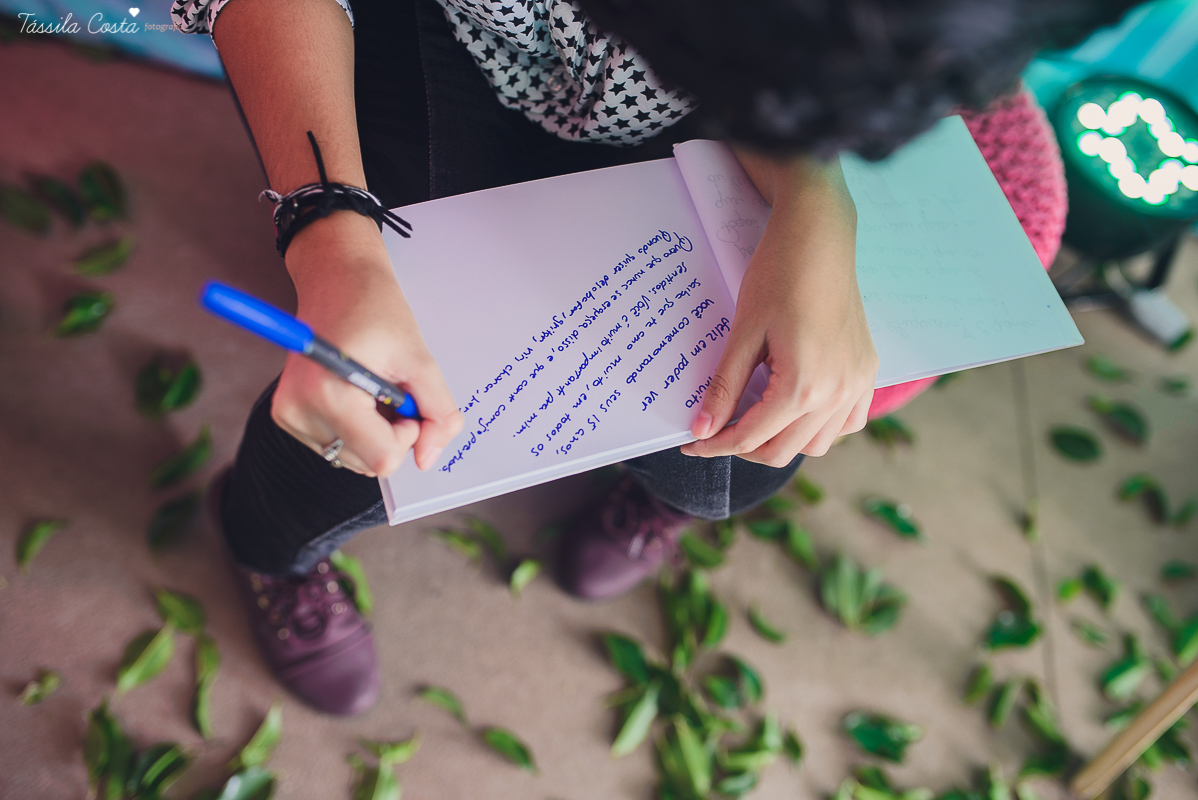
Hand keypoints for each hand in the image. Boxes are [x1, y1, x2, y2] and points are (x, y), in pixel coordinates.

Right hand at [271, 212, 463, 476]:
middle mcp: (299, 411)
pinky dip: (358, 428)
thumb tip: (428, 459)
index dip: (409, 435)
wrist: (336, 278)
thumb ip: (437, 413)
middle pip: (369, 462)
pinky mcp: (288, 417)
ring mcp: (289, 416)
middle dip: (392, 432)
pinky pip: (338, 445)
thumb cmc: (376, 309)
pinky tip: (356, 392)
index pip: (382, 458)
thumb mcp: (420, 360)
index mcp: (328, 395)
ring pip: (354, 458)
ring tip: (371, 385)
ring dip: (376, 431)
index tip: (408, 399)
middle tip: (392, 387)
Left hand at [680, 155, 876, 463]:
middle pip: (783, 451)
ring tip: (753, 419)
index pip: (751, 436)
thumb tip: (702, 430)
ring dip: (782, 442)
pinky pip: (847, 422)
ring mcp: (857, 384)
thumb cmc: (777, 276)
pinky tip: (796, 410)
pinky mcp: (867, 372)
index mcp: (803, 386)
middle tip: (716, 432)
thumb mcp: (743, 334)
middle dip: (744, 448)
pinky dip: (820, 427)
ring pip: (818, 444)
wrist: (819, 238)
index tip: (692, 444)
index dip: (716, 445)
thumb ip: (724, 387)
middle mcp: (837, 394)